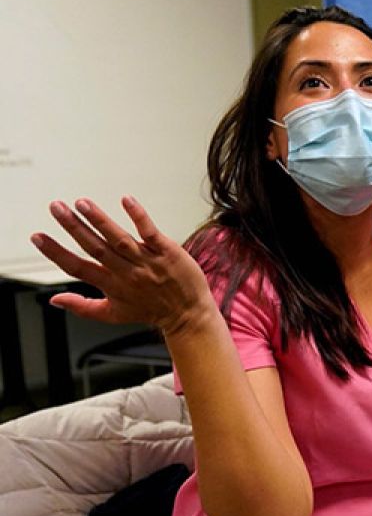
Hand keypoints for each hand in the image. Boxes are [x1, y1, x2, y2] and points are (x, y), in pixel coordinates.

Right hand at [29, 197, 214, 335]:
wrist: (188, 314)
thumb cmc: (151, 311)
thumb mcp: (113, 314)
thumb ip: (82, 306)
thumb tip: (55, 300)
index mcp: (111, 285)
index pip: (77, 267)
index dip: (56, 252)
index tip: (38, 236)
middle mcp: (127, 273)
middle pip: (95, 248)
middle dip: (73, 227)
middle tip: (56, 208)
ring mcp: (148, 261)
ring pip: (119, 239)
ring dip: (100, 220)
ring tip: (82, 203)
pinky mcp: (168, 252)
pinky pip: (150, 233)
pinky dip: (138, 217)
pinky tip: (126, 201)